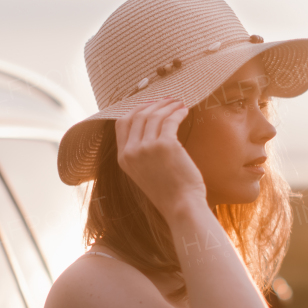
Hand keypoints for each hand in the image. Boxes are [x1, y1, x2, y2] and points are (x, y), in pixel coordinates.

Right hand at [115, 97, 205, 217]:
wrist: (182, 206)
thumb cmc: (169, 191)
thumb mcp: (144, 172)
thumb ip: (141, 153)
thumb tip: (150, 125)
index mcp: (123, 158)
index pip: (121, 123)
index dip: (136, 110)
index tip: (150, 105)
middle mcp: (132, 152)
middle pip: (138, 115)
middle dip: (154, 104)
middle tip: (168, 100)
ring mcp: (147, 148)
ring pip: (155, 115)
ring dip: (168, 106)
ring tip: (179, 104)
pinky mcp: (166, 145)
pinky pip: (170, 120)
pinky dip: (178, 112)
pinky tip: (185, 111)